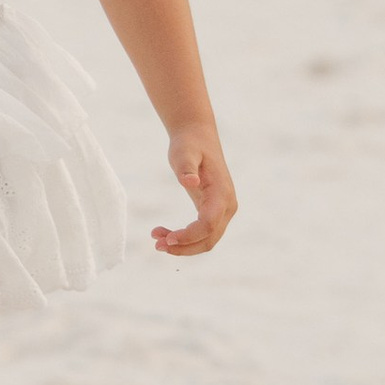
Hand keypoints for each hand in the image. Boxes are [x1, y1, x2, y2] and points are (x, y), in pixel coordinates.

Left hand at [152, 127, 236, 257]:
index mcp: (222, 194)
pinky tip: (166, 234)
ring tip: (157, 240)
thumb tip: (190, 182)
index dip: (189, 235)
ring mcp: (223, 210)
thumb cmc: (189, 144)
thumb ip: (186, 167)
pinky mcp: (214, 211)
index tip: (167, 238)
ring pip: (207, 240)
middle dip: (184, 247)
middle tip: (157, 245)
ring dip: (183, 246)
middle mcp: (227, 206)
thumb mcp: (184, 153)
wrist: (197, 137)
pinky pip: (203, 233)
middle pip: (209, 239)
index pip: (208, 224)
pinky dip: (185, 238)